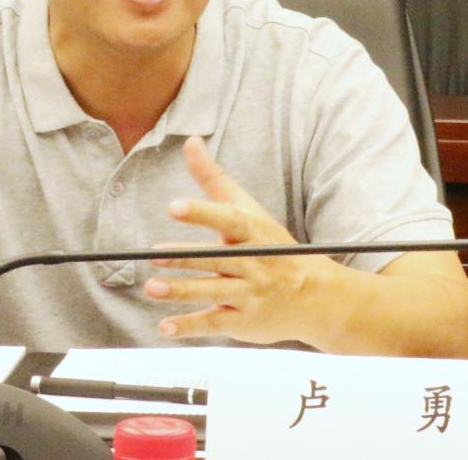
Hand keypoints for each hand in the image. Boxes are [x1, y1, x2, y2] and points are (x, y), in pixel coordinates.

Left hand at [144, 137, 339, 344]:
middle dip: (187, 257)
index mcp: (253, 232)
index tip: (174, 207)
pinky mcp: (242, 321)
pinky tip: (164, 327)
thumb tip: (190, 140)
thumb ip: (213, 178)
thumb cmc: (273, 246)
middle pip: (217, 258)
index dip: (201, 214)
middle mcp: (252, 263)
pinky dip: (189, 326)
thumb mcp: (248, 209)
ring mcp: (248, 294)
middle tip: (155, 253)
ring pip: (213, 292)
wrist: (316, 297)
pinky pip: (213, 323)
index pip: (227, 219)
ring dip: (182, 291)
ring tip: (151, 287)